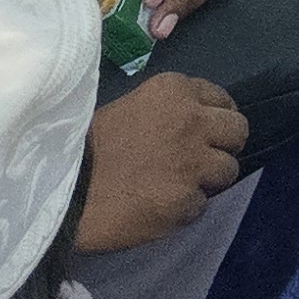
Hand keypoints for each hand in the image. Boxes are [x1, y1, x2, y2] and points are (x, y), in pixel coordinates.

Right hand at [74, 74, 246, 252]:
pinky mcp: (187, 201)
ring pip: (228, 170)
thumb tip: (194, 124)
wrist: (60, 193)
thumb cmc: (85, 147)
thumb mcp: (129, 108)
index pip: (222, 100)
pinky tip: (158, 207)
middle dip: (223, 146)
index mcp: (175, 90)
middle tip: (200, 160)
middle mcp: (193, 120)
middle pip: (238, 131)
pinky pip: (201, 205)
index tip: (203, 132)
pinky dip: (184, 208)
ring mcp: (193, 162)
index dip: (215, 119)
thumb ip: (168, 112)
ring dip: (207, 180)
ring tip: (176, 186)